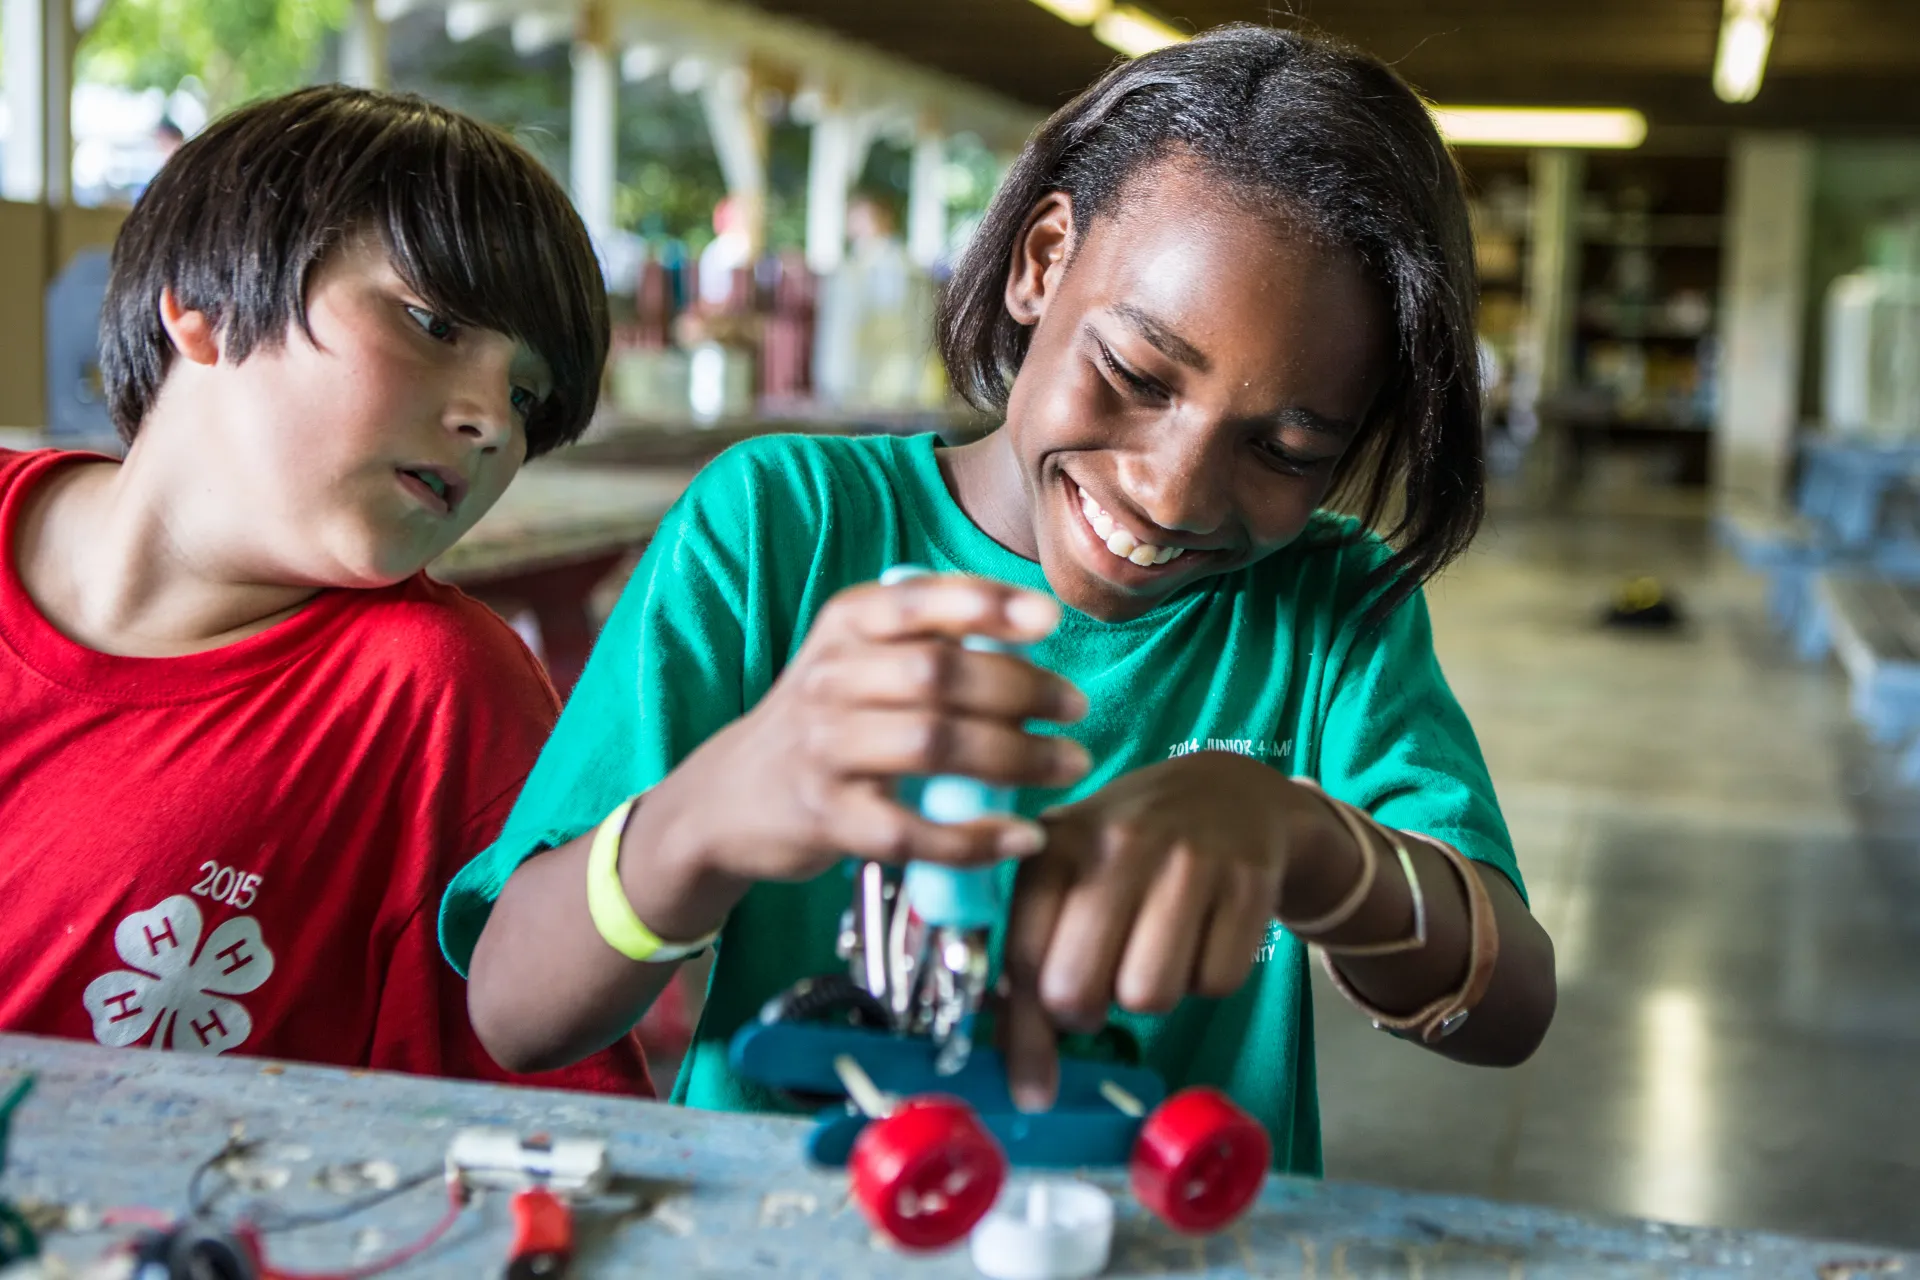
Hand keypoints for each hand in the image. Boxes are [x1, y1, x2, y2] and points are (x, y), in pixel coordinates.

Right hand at [645, 574, 1091, 894]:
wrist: (729, 797)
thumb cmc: (822, 720)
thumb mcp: (853, 657)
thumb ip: (924, 637)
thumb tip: (1029, 625)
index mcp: (843, 626)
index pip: (918, 602)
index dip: (986, 605)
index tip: (1048, 619)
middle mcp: (829, 680)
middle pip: (939, 675)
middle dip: (1021, 689)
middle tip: (1075, 706)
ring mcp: (825, 752)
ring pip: (933, 747)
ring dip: (1015, 756)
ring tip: (1069, 763)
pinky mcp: (827, 820)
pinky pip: (911, 831)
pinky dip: (975, 838)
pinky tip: (1021, 836)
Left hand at [1000, 751, 1347, 1109]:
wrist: (1228, 794)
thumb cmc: (1128, 852)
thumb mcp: (1067, 878)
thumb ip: (1031, 959)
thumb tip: (1024, 1083)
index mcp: (1055, 845)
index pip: (1022, 961)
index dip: (1025, 1036)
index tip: (1032, 1088)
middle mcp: (1117, 843)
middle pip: (1078, 991)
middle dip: (1086, 1016)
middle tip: (1102, 989)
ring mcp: (1188, 859)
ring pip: (1149, 996)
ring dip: (1150, 995)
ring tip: (1154, 950)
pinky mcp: (1248, 881)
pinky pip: (1216, 984)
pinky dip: (1207, 978)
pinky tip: (1201, 935)